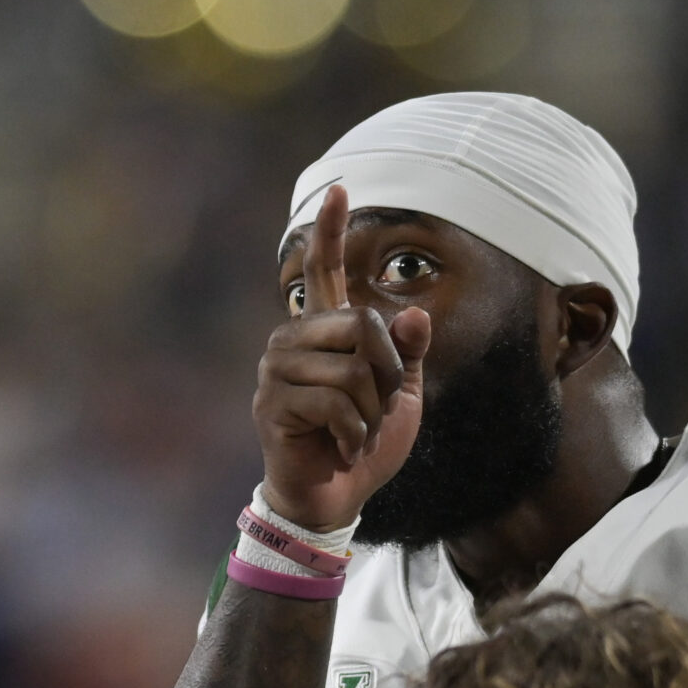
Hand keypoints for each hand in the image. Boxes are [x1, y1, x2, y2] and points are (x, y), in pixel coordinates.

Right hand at [252, 184, 430, 530]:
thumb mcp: (399, 396)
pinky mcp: (273, 404)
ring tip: (356, 433)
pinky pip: (336, 402)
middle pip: (360, 324)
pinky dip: (354, 432)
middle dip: (386, 373)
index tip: (340, 189)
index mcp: (323, 332)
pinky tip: (343, 447)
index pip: (324, 273)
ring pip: (352, 368)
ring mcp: (277, 370)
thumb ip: (407, 355)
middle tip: (377, 409)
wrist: (333, 499)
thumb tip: (415, 315)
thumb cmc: (361, 444)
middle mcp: (293, 340)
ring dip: (371, 411)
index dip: (331, 233)